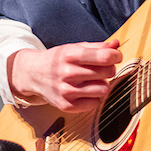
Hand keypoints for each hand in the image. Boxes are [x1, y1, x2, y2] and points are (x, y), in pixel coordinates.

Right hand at [8, 39, 122, 112]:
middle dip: (109, 69)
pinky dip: (94, 97)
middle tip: (101, 68)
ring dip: (103, 84)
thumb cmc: (58, 60)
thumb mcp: (74, 48)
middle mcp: (68, 73)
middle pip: (107, 72)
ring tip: (94, 80)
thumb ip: (97, 46)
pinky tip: (86, 90)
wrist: (33, 74)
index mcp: (70, 55)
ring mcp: (66, 91)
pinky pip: (95, 103)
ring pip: (104, 89)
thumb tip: (117, 45)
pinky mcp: (67, 106)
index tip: (115, 56)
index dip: (116, 56)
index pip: (105, 57)